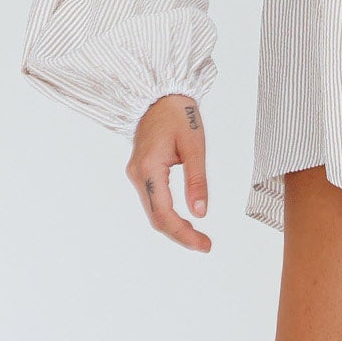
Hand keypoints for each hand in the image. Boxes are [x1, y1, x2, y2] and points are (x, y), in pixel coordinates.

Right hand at [126, 94, 211, 250]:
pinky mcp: (142, 172)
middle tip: (204, 244)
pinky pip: (153, 201)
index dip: (184, 234)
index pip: (164, 214)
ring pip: (154, 212)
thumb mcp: (195, 146)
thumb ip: (197, 181)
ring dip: (174, 226)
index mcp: (149, 169)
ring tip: (197, 236)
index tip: (203, 244)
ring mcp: (137, 174)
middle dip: (180, 234)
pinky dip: (168, 214)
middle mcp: (138, 175)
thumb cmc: (178, 114)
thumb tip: (201, 212)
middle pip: (156, 218)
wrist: (160, 96)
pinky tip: (184, 219)